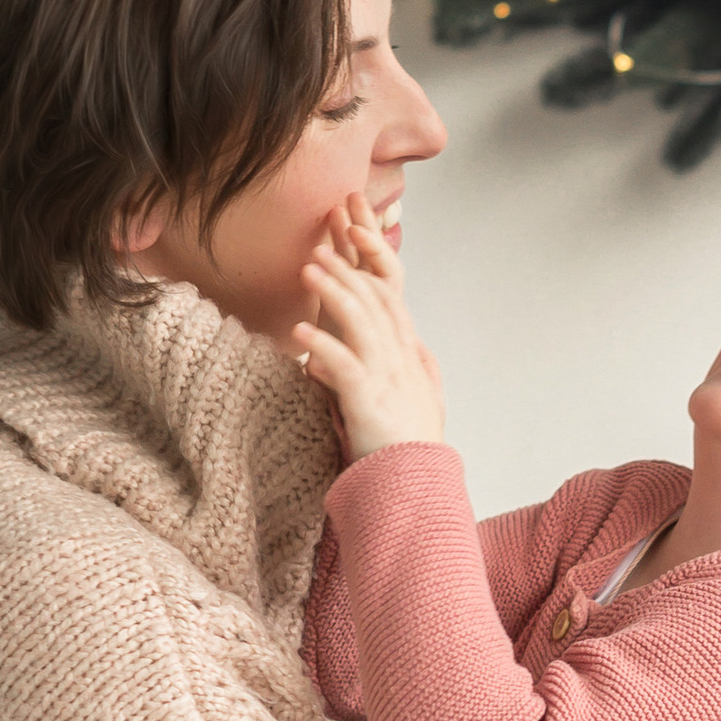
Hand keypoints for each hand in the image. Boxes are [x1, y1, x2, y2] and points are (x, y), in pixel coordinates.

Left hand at [290, 194, 444, 462]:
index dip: (370, 264)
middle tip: (324, 236)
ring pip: (361, 322)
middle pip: (375, 298)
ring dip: (333, 290)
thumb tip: (414, 339)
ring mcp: (386, 377)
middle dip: (350, 264)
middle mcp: (399, 358)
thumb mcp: (420, 396)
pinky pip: (343, 366)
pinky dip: (322, 345)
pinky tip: (299, 331)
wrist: (414, 485)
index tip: (349, 237)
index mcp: (406, 354)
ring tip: (308, 266)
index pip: (389, 296)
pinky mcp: (367, 401)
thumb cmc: (409, 444)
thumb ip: (416, 364)